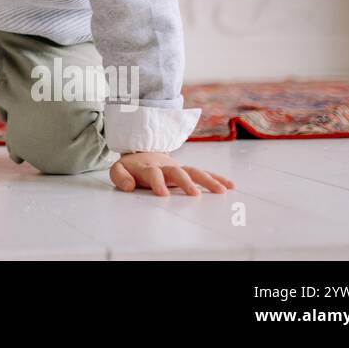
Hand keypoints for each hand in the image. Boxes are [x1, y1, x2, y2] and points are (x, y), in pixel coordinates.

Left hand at [109, 151, 235, 196]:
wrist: (142, 152)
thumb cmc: (131, 167)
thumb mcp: (118, 169)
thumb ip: (120, 176)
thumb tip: (129, 186)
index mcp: (148, 167)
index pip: (152, 173)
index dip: (157, 182)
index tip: (163, 195)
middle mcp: (165, 166)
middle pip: (177, 172)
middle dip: (185, 183)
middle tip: (194, 195)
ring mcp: (178, 168)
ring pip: (194, 171)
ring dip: (208, 180)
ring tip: (222, 191)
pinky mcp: (187, 171)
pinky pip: (203, 174)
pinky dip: (216, 178)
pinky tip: (230, 186)